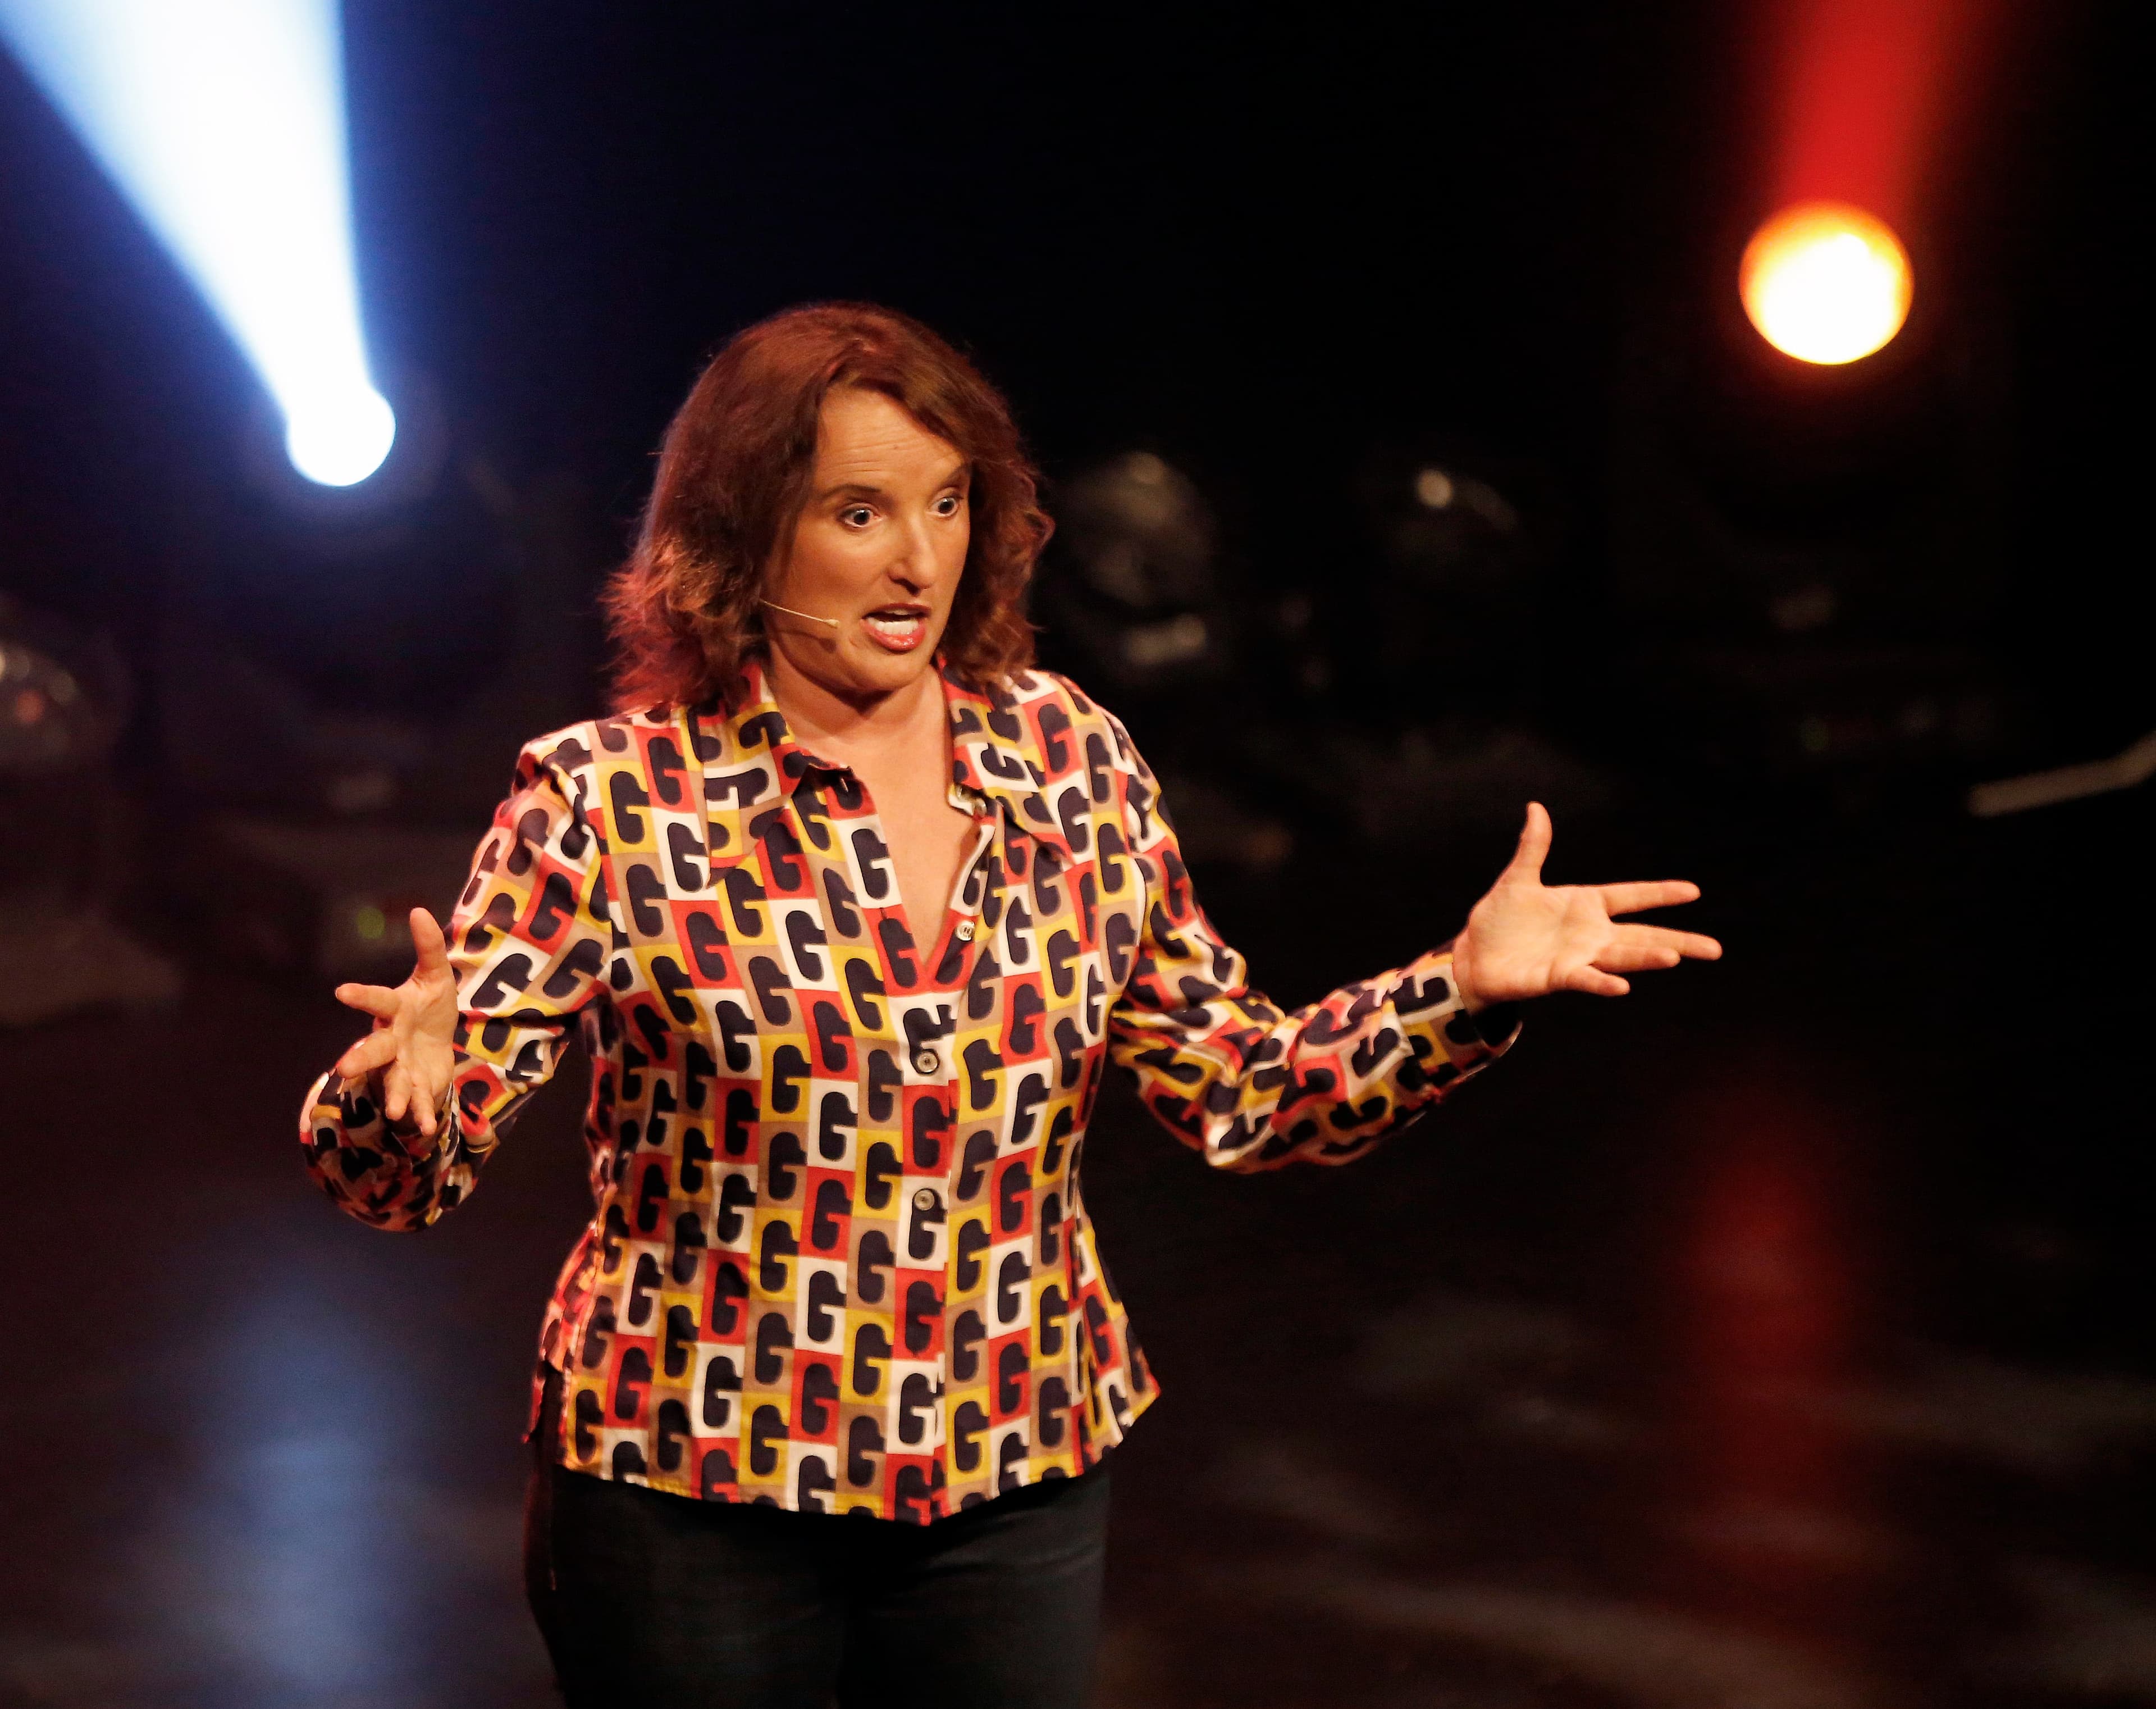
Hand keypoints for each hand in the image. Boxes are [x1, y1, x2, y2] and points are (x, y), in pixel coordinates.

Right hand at [333, 908, 458, 1136]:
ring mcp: (402, 1065)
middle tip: (344, 1068)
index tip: (341, 992)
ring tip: (395, 1113)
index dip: (361, 996)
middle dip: (360, 1058)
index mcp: (396, 1010)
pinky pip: (419, 1101)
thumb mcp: (437, 975)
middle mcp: (392, 1040)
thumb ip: (429, 947)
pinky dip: (422, 1114)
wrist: (438, 1042)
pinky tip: (425, 1127)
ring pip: (393, 1081)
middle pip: (374, 1049)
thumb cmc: (430, 1005)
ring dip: (395, 1096)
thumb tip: (420, 910)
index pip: (378, 1000)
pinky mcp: (418, 1085)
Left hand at [1452, 803, 1720, 1007]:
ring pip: (1621, 957)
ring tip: (1674, 957)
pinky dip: (1602, 982)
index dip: (1659, 893)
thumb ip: (1533, 848)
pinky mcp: (1557, 977)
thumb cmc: (1499, 919)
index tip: (1693, 891)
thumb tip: (1535, 808)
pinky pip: (1585, 979)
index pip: (1631, 896)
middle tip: (1714, 949)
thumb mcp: (1517, 879)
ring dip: (1646, 957)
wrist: (1474, 955)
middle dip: (1677, 941)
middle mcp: (1590, 933)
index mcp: (1585, 905)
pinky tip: (1622, 986)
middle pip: (1642, 935)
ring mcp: (1577, 957)